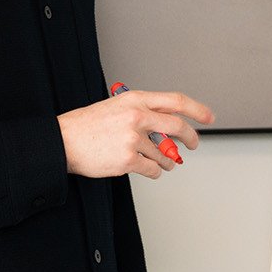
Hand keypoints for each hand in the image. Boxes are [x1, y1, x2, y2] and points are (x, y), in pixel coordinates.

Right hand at [59, 89, 214, 179]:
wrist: (62, 141)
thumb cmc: (87, 125)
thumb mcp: (116, 107)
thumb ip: (143, 111)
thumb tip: (169, 124)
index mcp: (135, 100)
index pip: (176, 101)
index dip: (197, 109)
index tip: (209, 117)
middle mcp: (137, 117)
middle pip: (178, 128)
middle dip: (191, 138)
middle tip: (193, 145)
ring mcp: (133, 139)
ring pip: (165, 154)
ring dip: (167, 161)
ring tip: (161, 161)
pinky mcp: (128, 160)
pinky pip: (154, 169)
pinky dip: (154, 171)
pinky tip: (147, 168)